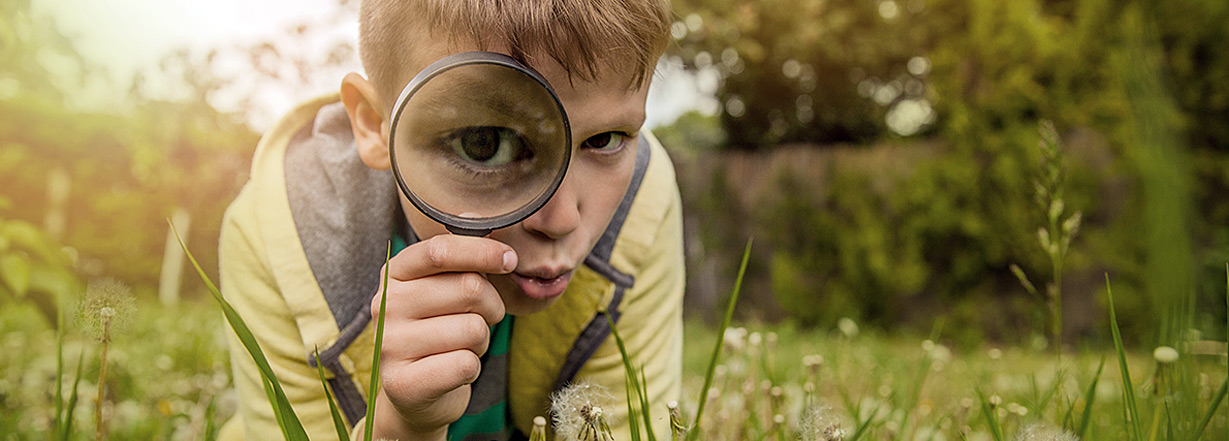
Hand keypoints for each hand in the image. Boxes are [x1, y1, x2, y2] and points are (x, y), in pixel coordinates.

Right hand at [369, 235, 514, 440]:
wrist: (416, 394)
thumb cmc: (440, 330)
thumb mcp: (446, 288)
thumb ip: (460, 255)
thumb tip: (476, 215)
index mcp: (394, 275)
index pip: (439, 250)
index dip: (482, 251)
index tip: (510, 259)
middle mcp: (384, 305)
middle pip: (469, 289)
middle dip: (491, 306)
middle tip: (480, 319)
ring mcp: (389, 345)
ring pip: (473, 329)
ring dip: (481, 340)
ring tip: (461, 346)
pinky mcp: (403, 383)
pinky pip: (466, 364)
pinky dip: (471, 367)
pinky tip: (453, 369)